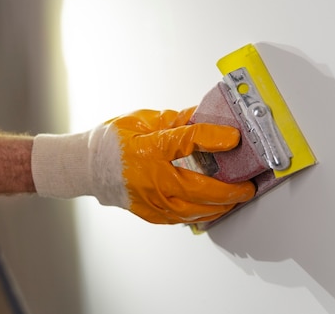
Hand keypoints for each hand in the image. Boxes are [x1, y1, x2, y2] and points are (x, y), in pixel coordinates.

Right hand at [32, 108, 255, 223]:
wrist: (86, 167)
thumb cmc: (111, 142)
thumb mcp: (142, 120)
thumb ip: (176, 120)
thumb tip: (204, 115)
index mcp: (147, 150)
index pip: (187, 142)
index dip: (214, 137)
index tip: (234, 137)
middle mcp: (150, 179)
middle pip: (199, 189)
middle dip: (230, 190)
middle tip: (248, 185)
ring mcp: (150, 201)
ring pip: (194, 211)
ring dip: (221, 206)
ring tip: (238, 198)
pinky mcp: (151, 213)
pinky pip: (182, 218)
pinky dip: (202, 214)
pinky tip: (215, 208)